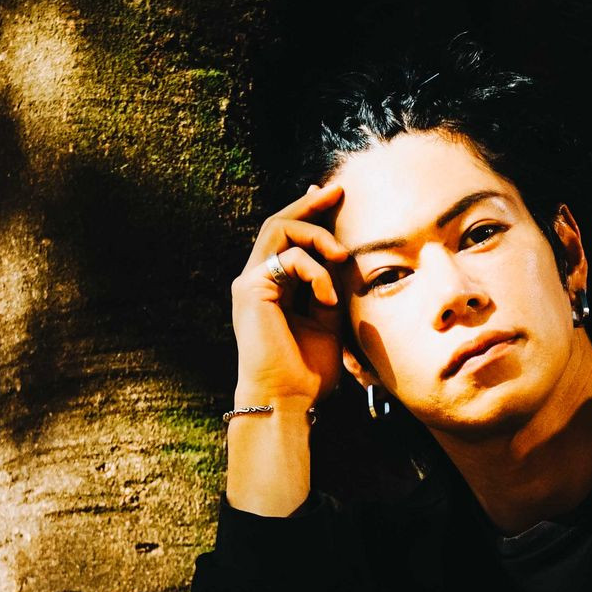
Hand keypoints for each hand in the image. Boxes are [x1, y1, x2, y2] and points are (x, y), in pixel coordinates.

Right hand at [230, 180, 350, 413]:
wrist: (288, 399)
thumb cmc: (307, 370)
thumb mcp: (328, 321)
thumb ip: (330, 288)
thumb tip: (342, 257)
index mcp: (272, 289)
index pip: (285, 238)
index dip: (307, 212)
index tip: (331, 195)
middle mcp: (256, 281)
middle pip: (277, 223)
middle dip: (309, 205)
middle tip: (337, 192)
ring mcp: (249, 283)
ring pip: (279, 230)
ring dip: (317, 236)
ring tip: (341, 256)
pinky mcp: (251, 288)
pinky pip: (288, 258)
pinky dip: (316, 272)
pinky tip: (327, 297)